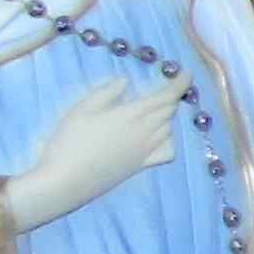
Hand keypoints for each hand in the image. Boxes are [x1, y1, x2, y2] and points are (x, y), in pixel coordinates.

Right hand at [0, 75, 178, 230]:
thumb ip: (106, 92)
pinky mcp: (140, 166)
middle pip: (169, 111)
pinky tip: (158, 137)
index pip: (165, 97)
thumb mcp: (82, 109)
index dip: (180, 84)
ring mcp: (145, 152)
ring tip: (158, 108)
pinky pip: (167, 152)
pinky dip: (169, 141)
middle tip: (168, 87)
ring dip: (168, 116)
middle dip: (171, 97)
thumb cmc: (69, 141)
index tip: (187, 73)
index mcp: (132, 114)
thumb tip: (125, 81)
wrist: (66, 180)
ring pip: (169, 129)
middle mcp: (145, 132)